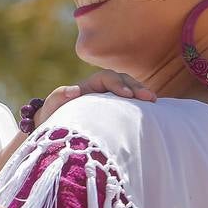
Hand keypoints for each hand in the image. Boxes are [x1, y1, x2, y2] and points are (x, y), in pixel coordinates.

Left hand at [35, 69, 155, 125]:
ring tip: (155, 103)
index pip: (107, 77)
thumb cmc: (53, 115)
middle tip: (150, 98)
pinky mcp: (116, 113)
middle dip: (137, 88)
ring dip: (142, 95)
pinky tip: (153, 114)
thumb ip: (60, 95)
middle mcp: (102, 90)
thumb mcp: (52, 105)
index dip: (118, 84)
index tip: (126, 95)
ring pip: (130, 92)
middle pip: (124, 81)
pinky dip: (141, 107)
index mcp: (90, 86)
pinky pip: (131, 106)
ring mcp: (111, 101)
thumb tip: (73, 91)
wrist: (54, 130)